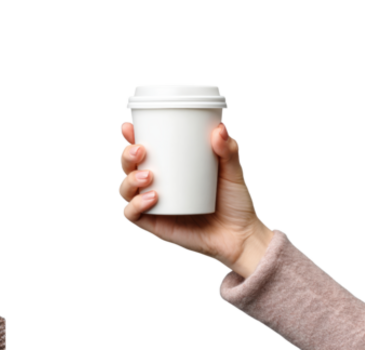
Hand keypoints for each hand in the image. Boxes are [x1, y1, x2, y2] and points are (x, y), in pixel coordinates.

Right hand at [119, 121, 268, 268]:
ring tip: (148, 175)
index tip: (129, 128)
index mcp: (167, 168)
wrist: (240, 236)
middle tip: (141, 150)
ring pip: (125, 189)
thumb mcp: (232, 172)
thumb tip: (220, 128)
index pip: (140, 149)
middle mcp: (155, 185)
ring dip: (129, 180)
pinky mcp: (154, 224)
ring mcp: (152, 205)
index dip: (129, 138)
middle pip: (127, 167)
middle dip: (126, 156)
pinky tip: (151, 198)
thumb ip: (228, 150)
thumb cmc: (234, 202)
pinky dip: (135, 205)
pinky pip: (131, 214)